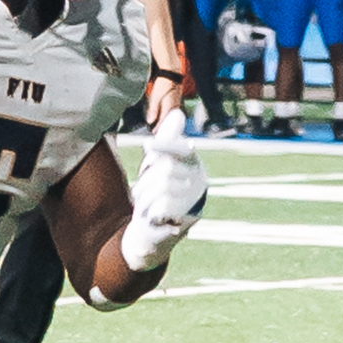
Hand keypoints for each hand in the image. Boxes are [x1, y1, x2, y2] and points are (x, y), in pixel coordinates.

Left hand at [120, 109, 207, 272]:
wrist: (151, 230)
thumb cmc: (154, 192)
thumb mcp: (158, 164)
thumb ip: (167, 141)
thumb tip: (178, 112)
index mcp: (193, 164)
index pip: (182, 150)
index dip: (165, 146)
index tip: (146, 145)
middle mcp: (201, 180)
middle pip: (165, 170)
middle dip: (145, 182)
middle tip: (141, 194)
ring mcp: (198, 200)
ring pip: (162, 189)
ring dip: (145, 198)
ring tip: (146, 206)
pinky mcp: (192, 219)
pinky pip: (163, 207)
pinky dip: (152, 212)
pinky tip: (155, 217)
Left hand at [145, 77, 181, 127]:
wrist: (171, 73)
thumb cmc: (163, 83)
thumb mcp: (155, 96)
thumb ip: (153, 109)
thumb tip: (150, 121)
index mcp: (169, 108)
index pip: (163, 122)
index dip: (158, 129)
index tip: (153, 134)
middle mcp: (174, 108)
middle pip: (168, 121)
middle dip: (162, 127)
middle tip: (155, 132)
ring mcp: (176, 104)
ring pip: (170, 117)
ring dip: (164, 122)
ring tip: (158, 126)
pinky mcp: (176, 101)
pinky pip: (172, 112)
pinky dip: (167, 116)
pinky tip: (163, 116)